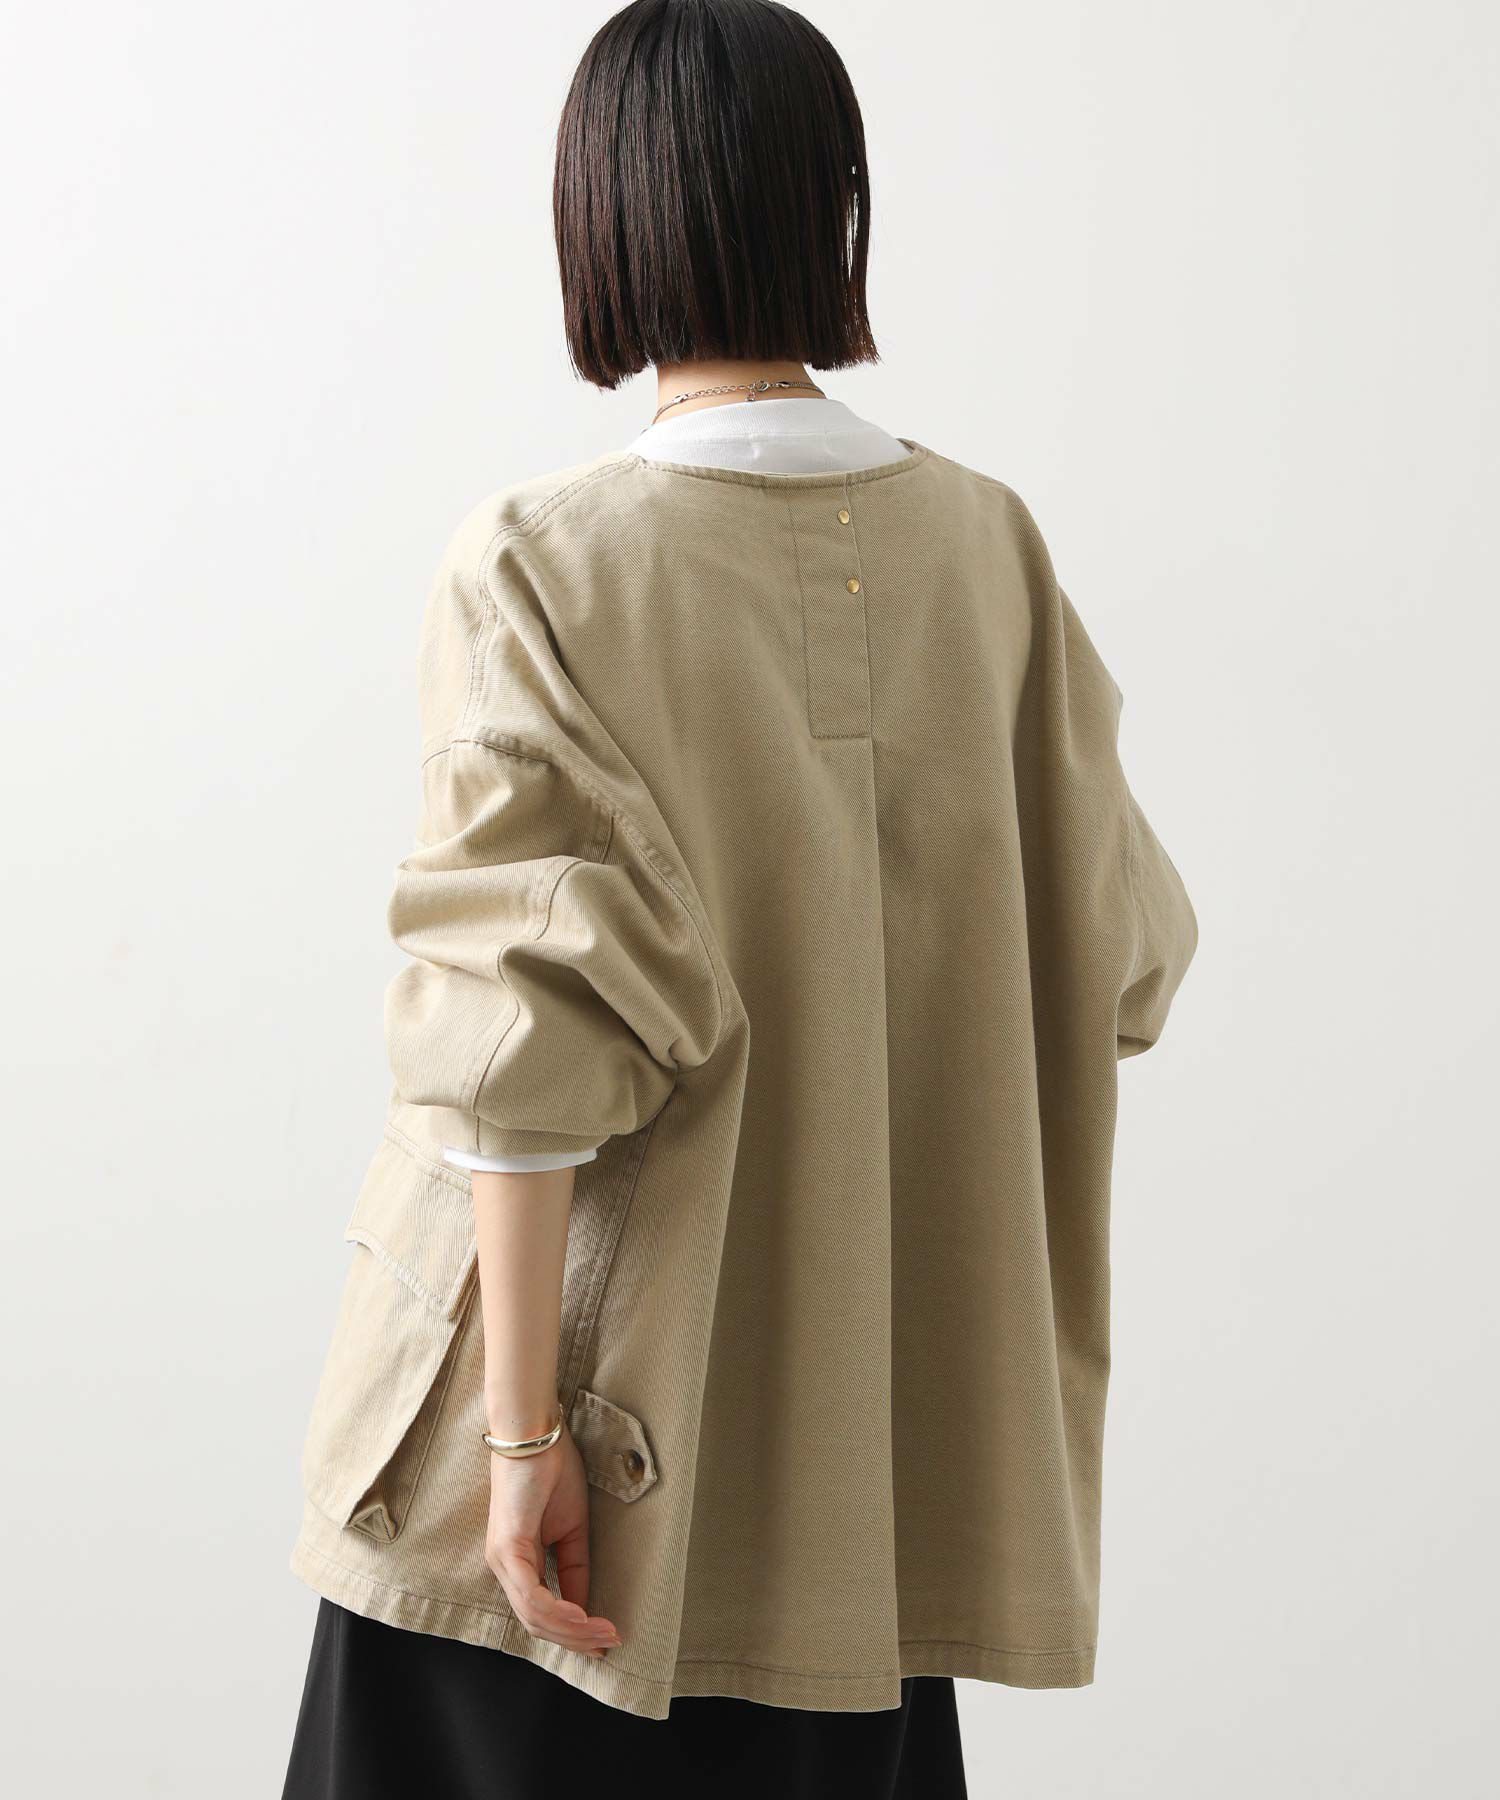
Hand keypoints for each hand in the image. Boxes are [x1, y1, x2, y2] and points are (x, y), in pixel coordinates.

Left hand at [485, 1426, 622, 1657]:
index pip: (540, 1612)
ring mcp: (502, 1559)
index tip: (602, 1641)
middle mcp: (503, 1566)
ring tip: (604, 1632)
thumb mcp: (572, 1529)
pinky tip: (582, 1616)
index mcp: (518, 1562)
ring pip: (534, 1615)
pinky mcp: (507, 1548)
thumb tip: (583, 1607)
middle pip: (537, 1622)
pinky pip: (532, 1594)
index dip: (571, 1632)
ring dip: (573, 1629)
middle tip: (608, 1644)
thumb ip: (573, 1569)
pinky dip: (559, 1611)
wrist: (536, 1435)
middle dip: (575, 1638)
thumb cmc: (552, 1472)